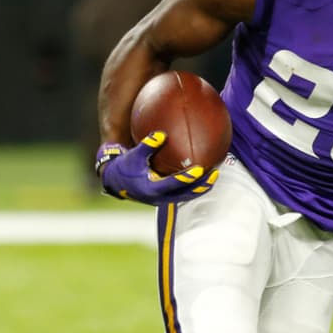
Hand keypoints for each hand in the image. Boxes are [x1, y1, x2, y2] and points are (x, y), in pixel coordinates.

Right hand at [95, 134, 218, 205]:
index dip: (186, 178)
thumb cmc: (125, 166)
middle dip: (201, 185)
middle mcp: (160, 197)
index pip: (173, 184)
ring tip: (215, 175)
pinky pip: (184, 192)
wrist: (117, 183)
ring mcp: (164, 199)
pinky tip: (205, 173)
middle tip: (214, 173)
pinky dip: (195, 185)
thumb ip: (147, 145)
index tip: (199, 169)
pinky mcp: (166, 197)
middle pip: (186, 193)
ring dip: (201, 187)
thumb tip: (161, 133)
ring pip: (187, 195)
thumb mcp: (133, 155)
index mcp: (151, 188)